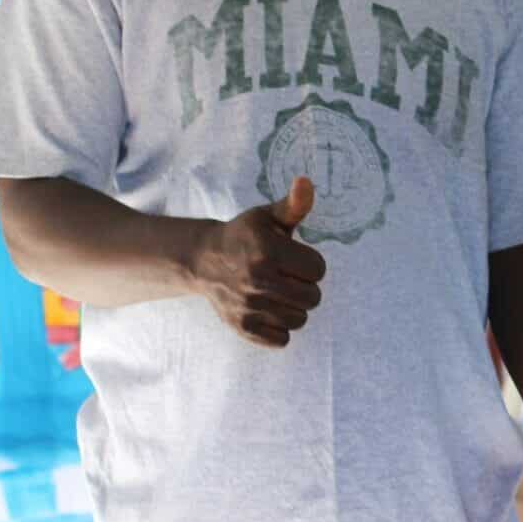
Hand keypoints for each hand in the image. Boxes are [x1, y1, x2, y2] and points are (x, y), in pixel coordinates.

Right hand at [187, 175, 327, 347]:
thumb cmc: (245, 236)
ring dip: (293, 307)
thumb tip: (306, 182)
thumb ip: (294, 205)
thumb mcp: (268, 217)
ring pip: (300, 319)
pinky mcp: (243, 327)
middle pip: (313, 297)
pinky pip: (282, 339)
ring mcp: (249, 307)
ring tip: (277, 292)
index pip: (318, 270)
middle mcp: (257, 281)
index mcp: (267, 252)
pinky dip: (279, 328)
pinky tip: (268, 309)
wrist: (204, 260)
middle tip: (287, 276)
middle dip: (304, 286)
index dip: (310, 264)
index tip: (294, 258)